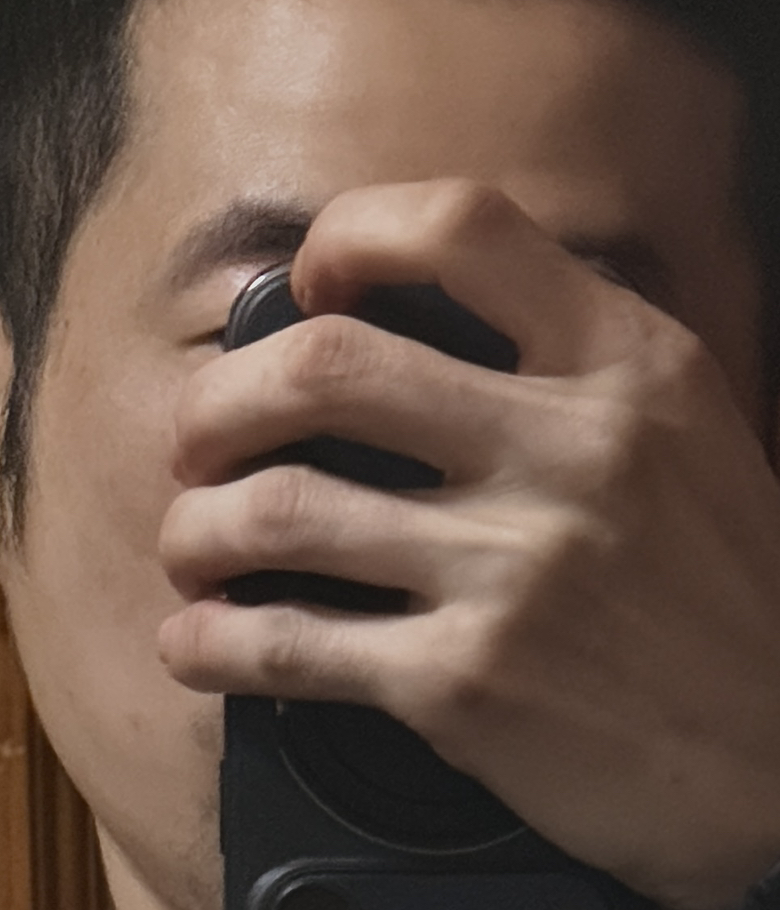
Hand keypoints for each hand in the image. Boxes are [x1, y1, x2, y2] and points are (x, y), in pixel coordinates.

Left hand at [157, 180, 779, 909]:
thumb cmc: (716, 601)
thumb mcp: (683, 437)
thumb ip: (563, 374)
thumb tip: (384, 330)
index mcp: (628, 365)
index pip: (461, 227)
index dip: (347, 239)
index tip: (300, 293)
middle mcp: (569, 450)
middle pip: (323, 367)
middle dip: (218, 404)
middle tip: (198, 444)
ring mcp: (513, 568)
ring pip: (278, 509)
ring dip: (195, 531)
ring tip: (192, 551)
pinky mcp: (465, 682)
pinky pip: (283, 645)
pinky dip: (210, 645)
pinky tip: (199, 645)